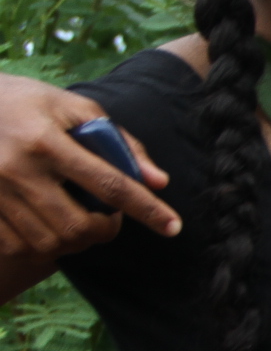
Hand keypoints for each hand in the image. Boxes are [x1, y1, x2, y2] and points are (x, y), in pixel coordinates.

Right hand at [0, 74, 178, 254]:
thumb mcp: (75, 108)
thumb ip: (120, 143)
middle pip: (78, 226)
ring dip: (76, 240)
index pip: (109, 185)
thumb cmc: (29, 103)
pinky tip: (48, 225)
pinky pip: (18, 247)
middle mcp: (17, 169)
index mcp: (46, 141)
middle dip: (104, 230)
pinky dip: (42, 245)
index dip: (147, 209)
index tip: (173, 227)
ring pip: (50, 242)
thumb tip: (159, 182)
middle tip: (107, 218)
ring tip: (78, 219)